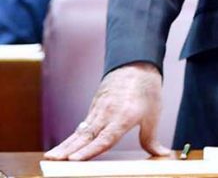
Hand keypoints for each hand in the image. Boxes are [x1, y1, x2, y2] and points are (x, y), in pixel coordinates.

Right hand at [44, 62, 169, 159]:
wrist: (137, 62)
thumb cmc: (147, 88)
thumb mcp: (154, 113)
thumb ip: (151, 138)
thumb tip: (162, 154)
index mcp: (123, 116)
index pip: (104, 138)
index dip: (89, 150)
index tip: (74, 159)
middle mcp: (108, 114)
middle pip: (86, 136)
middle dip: (69, 150)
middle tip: (53, 161)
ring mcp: (98, 110)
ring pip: (80, 132)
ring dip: (64, 146)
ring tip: (50, 157)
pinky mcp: (94, 108)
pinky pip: (81, 126)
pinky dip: (70, 138)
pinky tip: (60, 149)